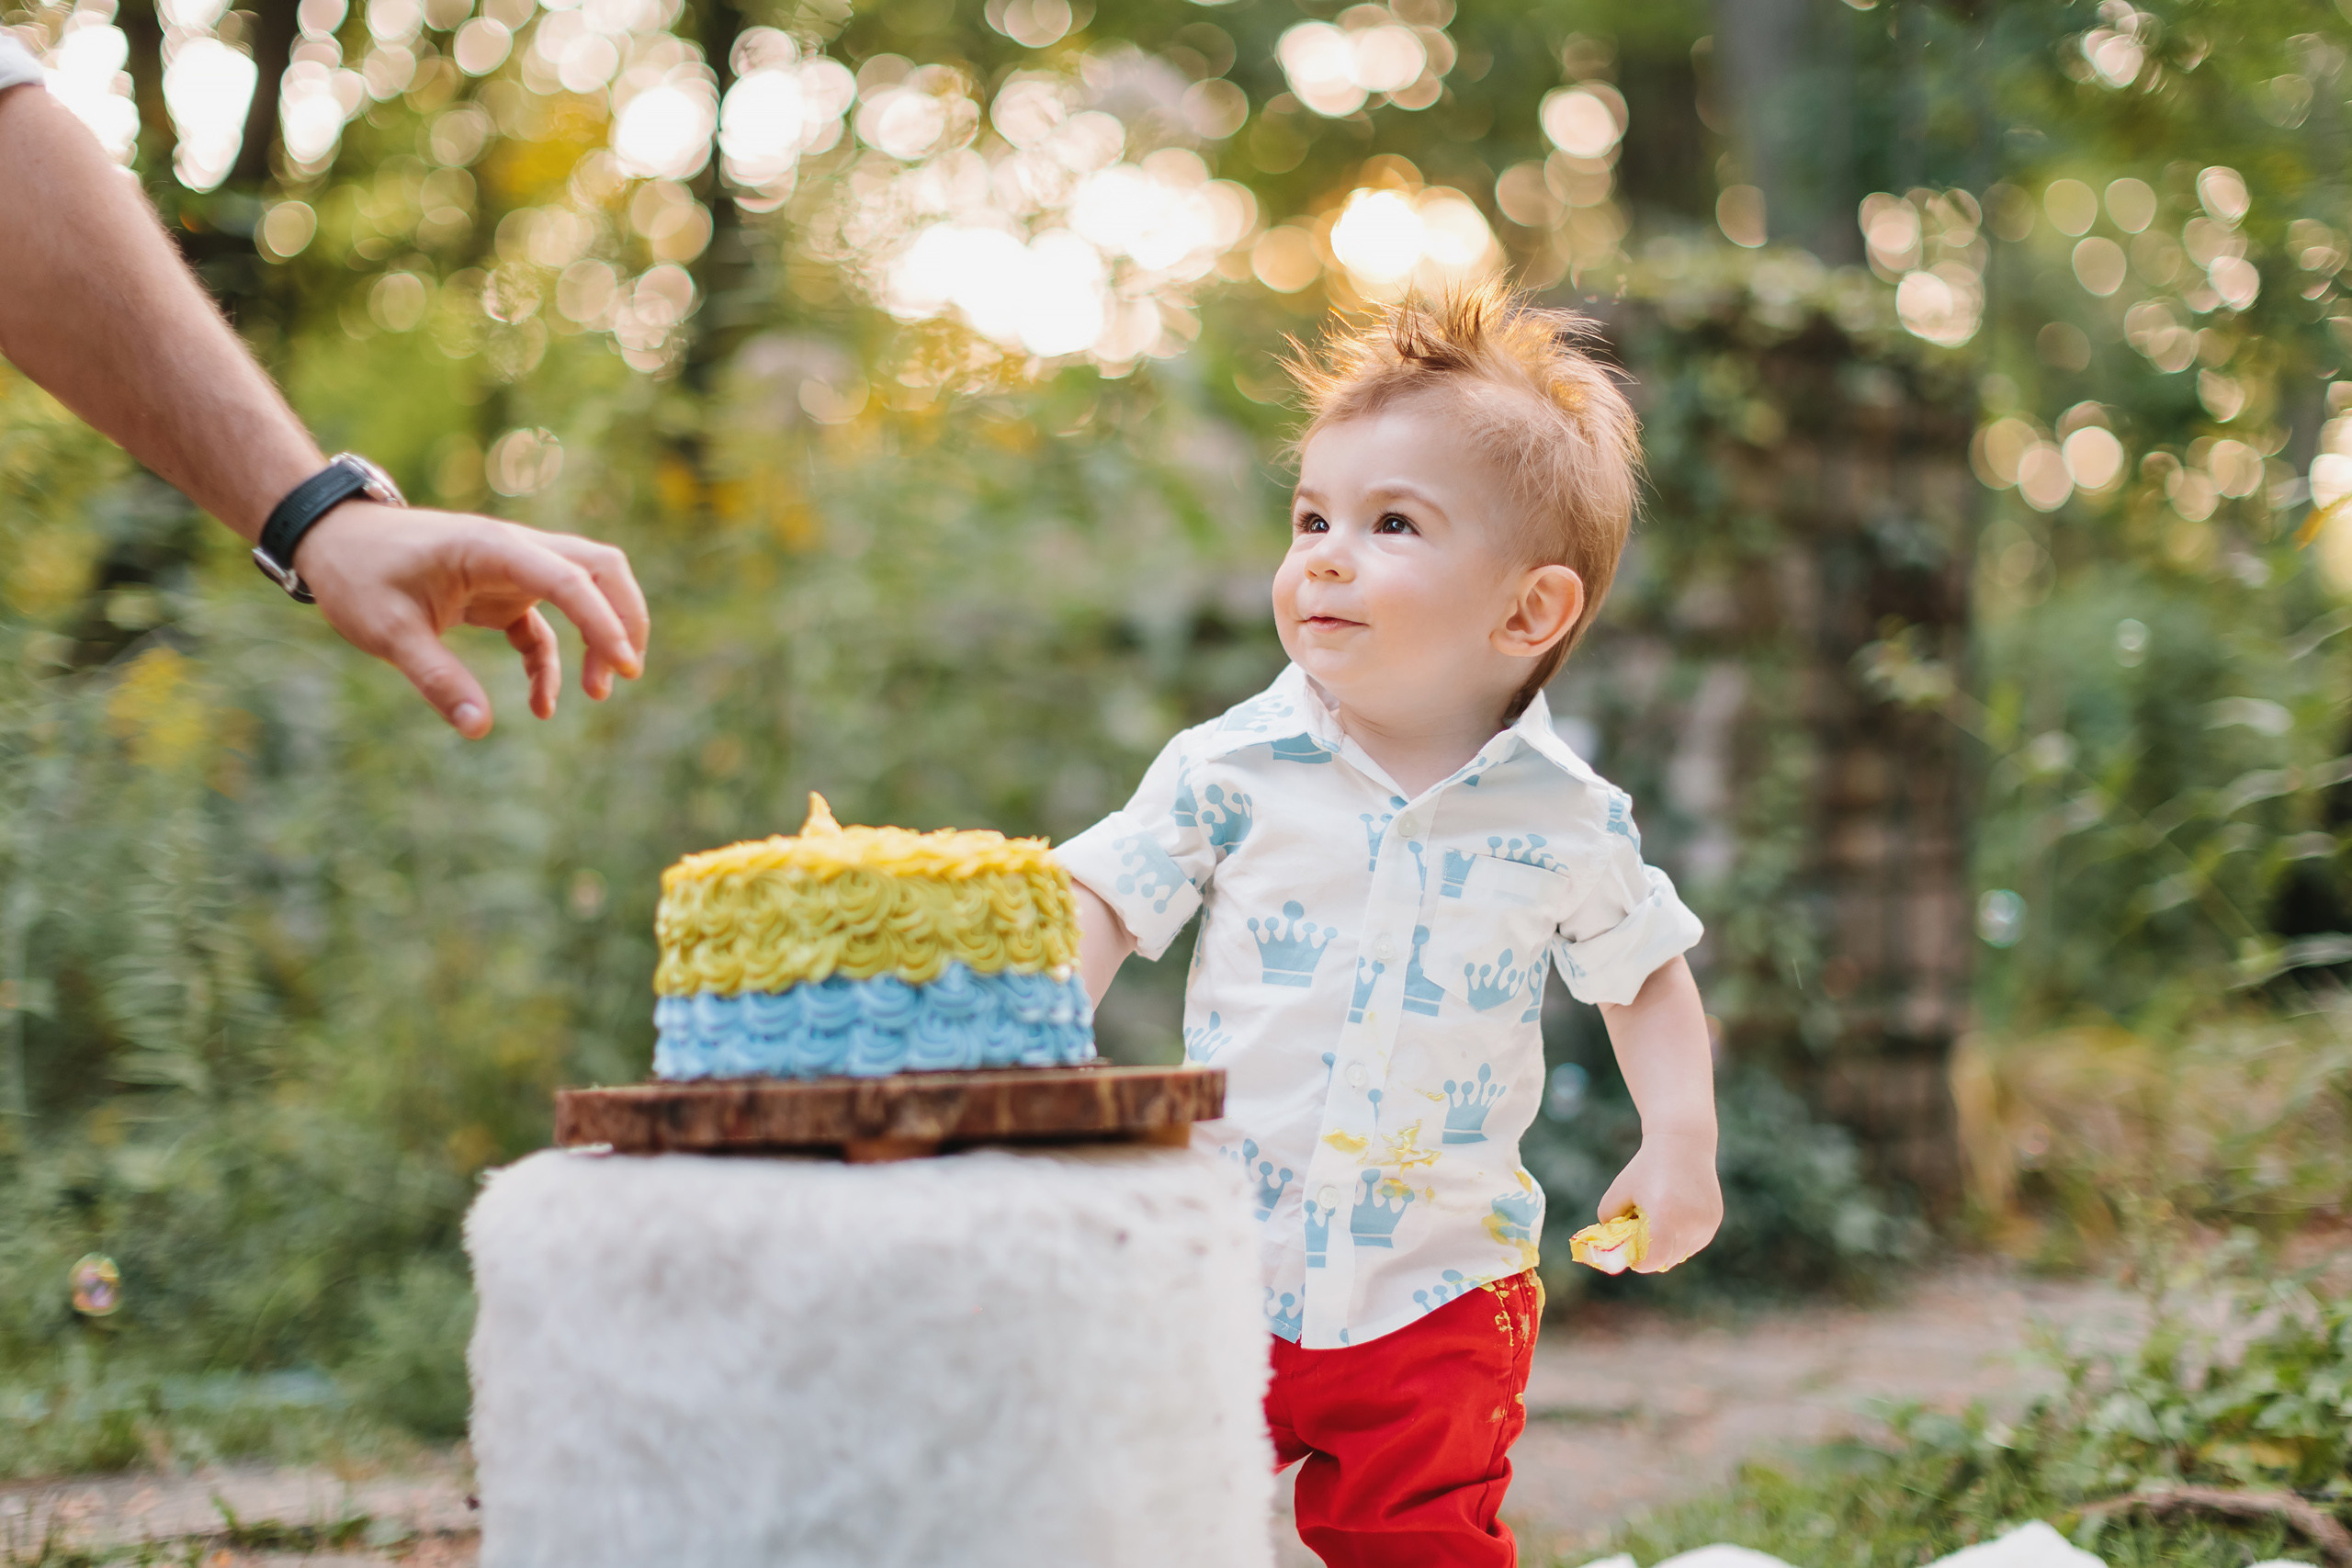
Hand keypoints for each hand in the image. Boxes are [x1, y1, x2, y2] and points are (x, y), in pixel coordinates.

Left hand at [293, 503, 648, 737]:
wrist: (329, 541)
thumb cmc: (355, 574)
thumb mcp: (388, 630)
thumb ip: (437, 678)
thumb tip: (480, 729)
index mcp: (491, 548)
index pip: (570, 577)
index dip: (603, 621)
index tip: (622, 667)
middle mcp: (513, 551)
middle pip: (600, 568)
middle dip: (624, 617)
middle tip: (626, 671)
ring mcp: (511, 571)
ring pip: (585, 589)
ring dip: (601, 634)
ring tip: (599, 691)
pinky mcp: (500, 592)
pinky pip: (546, 625)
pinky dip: (554, 661)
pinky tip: (542, 704)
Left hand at [1593, 1127, 1722, 1272]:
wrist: (1683, 1144)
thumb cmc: (1644, 1168)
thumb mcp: (1618, 1193)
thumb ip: (1609, 1222)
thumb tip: (1615, 1248)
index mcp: (1664, 1218)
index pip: (1652, 1262)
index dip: (1639, 1262)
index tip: (1631, 1252)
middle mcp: (1689, 1224)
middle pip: (1667, 1260)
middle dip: (1652, 1252)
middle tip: (1641, 1233)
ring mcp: (1705, 1223)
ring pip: (1682, 1253)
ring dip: (1668, 1246)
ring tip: (1659, 1219)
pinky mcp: (1715, 1220)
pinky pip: (1694, 1242)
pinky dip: (1682, 1236)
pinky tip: (1675, 1214)